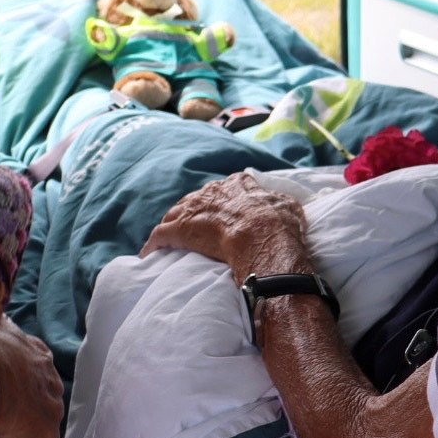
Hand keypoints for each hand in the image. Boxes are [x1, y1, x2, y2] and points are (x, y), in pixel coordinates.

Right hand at [0, 318, 63, 437]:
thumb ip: (4, 328)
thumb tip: (2, 317)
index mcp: (41, 355)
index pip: (38, 372)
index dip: (22, 384)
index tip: (8, 391)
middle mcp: (53, 380)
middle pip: (43, 398)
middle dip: (27, 406)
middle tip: (2, 414)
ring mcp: (52, 409)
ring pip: (39, 424)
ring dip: (23, 430)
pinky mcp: (44, 436)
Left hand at [140, 172, 311, 281]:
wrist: (262, 237)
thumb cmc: (279, 225)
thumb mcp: (288, 206)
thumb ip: (280, 202)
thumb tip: (281, 203)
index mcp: (238, 184)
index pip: (225, 189)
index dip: (221, 202)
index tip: (221, 213)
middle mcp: (213, 191)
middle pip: (196, 200)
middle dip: (193, 213)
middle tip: (194, 230)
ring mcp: (195, 208)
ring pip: (175, 214)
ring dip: (172, 226)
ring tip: (170, 241)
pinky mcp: (181, 229)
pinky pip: (160, 234)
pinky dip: (153, 244)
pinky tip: (148, 254)